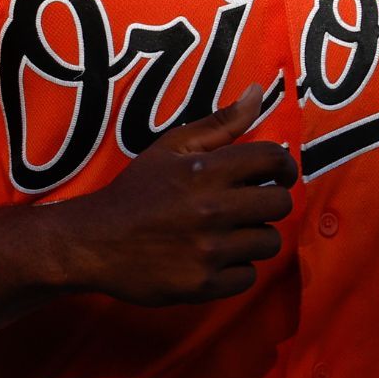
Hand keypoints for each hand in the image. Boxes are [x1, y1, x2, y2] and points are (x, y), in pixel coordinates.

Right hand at [57, 83, 297, 305]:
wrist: (94, 242)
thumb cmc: (136, 191)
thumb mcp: (171, 147)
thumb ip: (220, 124)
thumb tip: (258, 93)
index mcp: (206, 171)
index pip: (273, 159)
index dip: (284, 166)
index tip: (278, 175)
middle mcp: (213, 210)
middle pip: (280, 204)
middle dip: (269, 202)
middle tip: (250, 206)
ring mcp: (210, 250)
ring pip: (269, 242)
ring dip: (255, 237)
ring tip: (230, 234)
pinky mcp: (204, 284)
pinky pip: (248, 276)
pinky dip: (236, 270)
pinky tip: (214, 260)